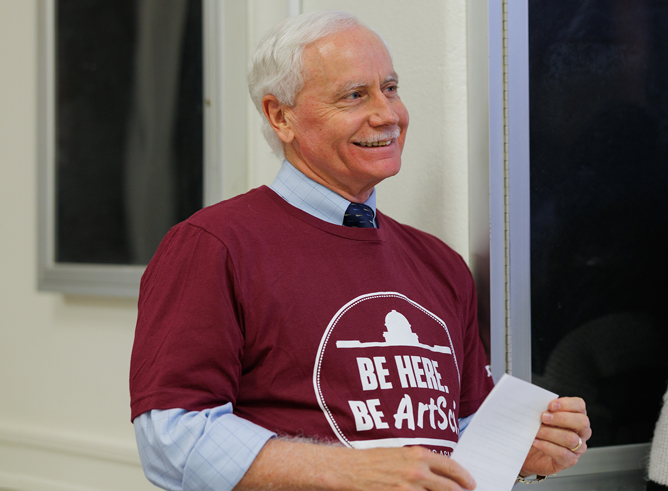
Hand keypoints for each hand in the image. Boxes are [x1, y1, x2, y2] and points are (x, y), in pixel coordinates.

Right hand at [236, 439, 476, 490]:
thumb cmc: (372, 460)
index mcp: (418, 455)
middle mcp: (417, 472)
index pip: (451, 468)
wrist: (348, 470)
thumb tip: (439, 474)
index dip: (464, 478)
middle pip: (450, 489)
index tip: (471, 484)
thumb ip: (420, 463)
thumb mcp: (399, 454)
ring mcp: (409, 489)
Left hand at [520, 397, 591, 476]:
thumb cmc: (537, 432)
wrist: (529, 454)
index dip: (567, 404)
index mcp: (575, 416)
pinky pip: (563, 453)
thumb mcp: (539, 418)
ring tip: (536, 431)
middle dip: (561, 418)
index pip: (579, 405)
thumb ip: (543, 410)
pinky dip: (547, 446)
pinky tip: (536, 442)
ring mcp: (577, 448)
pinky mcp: (569, 461)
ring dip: (550, 433)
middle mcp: (581, 432)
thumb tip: (537, 404)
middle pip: (581, 422)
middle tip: (543, 417)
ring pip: (571, 438)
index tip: (551, 405)